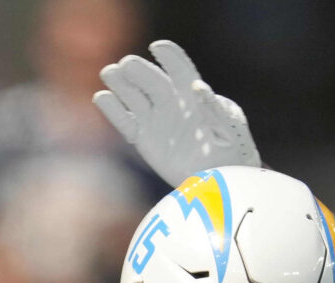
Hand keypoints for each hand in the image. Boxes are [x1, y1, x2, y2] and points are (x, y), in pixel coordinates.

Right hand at [94, 40, 260, 187]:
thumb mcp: (230, 130)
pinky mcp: (144, 139)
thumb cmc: (232, 153)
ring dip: (120, 83)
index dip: (169, 55)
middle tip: (126, 65)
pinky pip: (125, 122)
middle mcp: (171, 102)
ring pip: (134, 96)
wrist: (221, 182)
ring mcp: (156, 119)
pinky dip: (113, 110)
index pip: (179, 68)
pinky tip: (101, 98)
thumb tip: (197, 87)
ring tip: (109, 73)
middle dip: (138, 69)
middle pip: (150, 79)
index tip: (157, 47)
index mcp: (194, 93)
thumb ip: (214, 109)